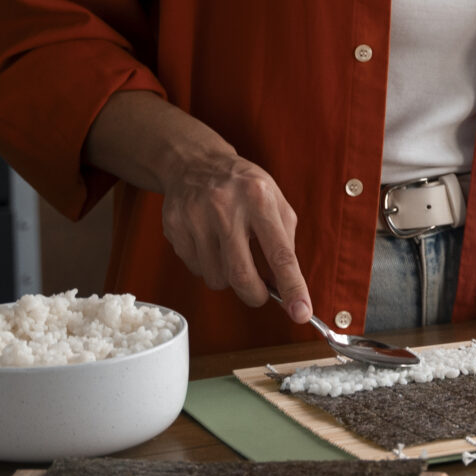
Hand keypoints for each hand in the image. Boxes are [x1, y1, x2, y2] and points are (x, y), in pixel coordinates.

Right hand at [84, 91, 312, 323]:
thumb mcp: (275, 201)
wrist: (195, 162)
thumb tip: (288, 286)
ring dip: (228, 279)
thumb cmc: (243, 187)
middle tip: (260, 295)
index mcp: (259, 199)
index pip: (280, 253)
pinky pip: (195, 268)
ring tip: (230, 253)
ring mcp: (195, 217)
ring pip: (215, 277)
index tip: (301, 313)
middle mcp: (225, 207)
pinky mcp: (174, 227)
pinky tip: (209, 243)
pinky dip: (207, 266)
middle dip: (255, 295)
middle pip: (241, 274)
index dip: (293, 287)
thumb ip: (284, 241)